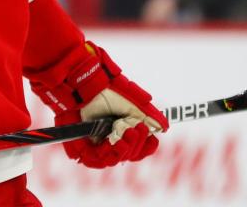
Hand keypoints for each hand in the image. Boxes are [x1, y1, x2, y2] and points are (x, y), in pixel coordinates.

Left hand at [31, 42, 166, 167]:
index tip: (153, 140)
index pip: (138, 148)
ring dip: (126, 148)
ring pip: (115, 159)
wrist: (86, 85)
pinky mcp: (83, 149)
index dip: (146, 147)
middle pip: (129, 155)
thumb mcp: (131, 104)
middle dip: (137, 143)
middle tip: (140, 129)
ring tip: (130, 133)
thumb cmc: (106, 92)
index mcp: (122, 132)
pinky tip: (116, 143)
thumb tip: (163, 127)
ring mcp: (97, 145)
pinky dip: (109, 153)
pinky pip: (98, 160)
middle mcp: (110, 141)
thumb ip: (147, 117)